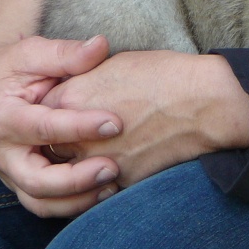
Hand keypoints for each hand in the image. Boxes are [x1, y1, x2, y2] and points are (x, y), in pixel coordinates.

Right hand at [0, 0, 123, 217]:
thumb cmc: (15, 65)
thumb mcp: (35, 51)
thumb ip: (67, 53)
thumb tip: (100, 45)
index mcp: (2, 116)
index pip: (43, 128)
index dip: (81, 127)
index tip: (116, 123)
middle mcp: (0, 150)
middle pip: (36, 178)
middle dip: (76, 178)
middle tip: (114, 166)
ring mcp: (8, 170)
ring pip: (39, 200)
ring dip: (77, 199)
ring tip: (114, 183)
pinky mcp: (19, 180)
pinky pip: (43, 203)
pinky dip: (72, 204)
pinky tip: (104, 190)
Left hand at [41, 48, 248, 187]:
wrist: (205, 103)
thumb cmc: (165, 74)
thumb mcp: (116, 62)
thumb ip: (83, 77)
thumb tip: (74, 88)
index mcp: (71, 98)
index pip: (43, 111)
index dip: (55, 110)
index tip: (67, 109)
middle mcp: (76, 134)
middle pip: (51, 145)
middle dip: (62, 141)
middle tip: (76, 134)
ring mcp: (97, 161)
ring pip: (72, 172)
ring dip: (80, 165)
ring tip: (98, 151)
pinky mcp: (121, 180)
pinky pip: (100, 186)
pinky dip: (104, 178)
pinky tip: (120, 160)